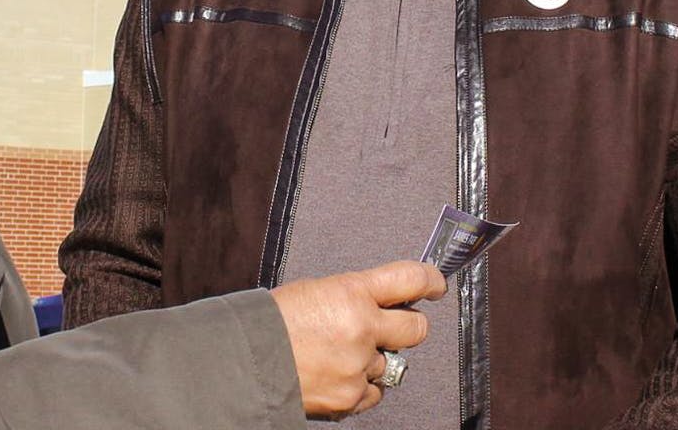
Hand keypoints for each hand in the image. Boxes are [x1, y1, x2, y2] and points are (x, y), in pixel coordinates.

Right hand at [269, 260, 444, 418]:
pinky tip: (337, 375)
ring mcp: (359, 366)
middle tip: (395, 326)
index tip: (435, 284)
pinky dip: (360, 385)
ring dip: (371, 359)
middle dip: (409, 326)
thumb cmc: (269, 323)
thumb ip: (351, 296)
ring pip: (389, 363)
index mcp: (351, 293)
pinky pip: (374, 392)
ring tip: (337, 354)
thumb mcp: (313, 291)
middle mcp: (362, 329)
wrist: (242, 363)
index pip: (411, 279)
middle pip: (416, 329)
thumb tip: (377, 303)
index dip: (430, 280)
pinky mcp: (351, 398)